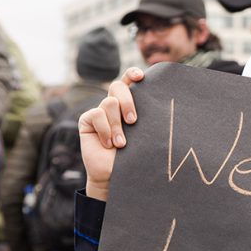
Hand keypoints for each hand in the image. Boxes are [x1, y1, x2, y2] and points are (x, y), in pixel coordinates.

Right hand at [78, 67, 143, 201]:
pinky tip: (108, 144)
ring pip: (109, 103)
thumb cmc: (134, 156)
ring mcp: (100, 112)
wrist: (116, 175)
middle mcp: (114, 105)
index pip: (129, 82)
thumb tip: (164, 104)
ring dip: (117, 125)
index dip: (132, 74)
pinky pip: (96, 114)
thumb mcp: (143, 135)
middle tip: (133, 121)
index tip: (141, 76)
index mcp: (129, 105)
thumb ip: (147, 119)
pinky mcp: (87, 121)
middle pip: (117, 87)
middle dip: (128, 101)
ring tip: (121, 144)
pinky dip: (105, 130)